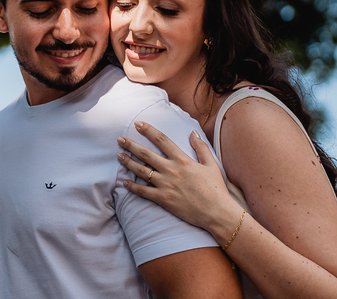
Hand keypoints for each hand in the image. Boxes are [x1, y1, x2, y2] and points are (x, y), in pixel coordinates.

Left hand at [117, 121, 240, 233]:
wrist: (217, 213)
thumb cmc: (215, 189)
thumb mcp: (211, 165)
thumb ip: (201, 147)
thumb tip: (193, 132)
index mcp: (182, 160)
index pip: (162, 140)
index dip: (148, 130)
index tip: (138, 124)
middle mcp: (171, 170)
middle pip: (145, 154)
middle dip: (130, 145)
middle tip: (119, 139)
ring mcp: (166, 185)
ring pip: (141, 171)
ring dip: (128, 162)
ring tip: (119, 156)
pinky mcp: (163, 199)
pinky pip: (143, 191)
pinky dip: (132, 187)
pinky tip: (124, 182)